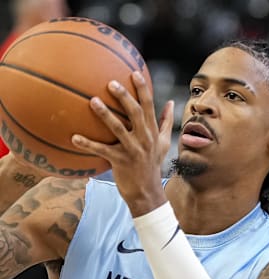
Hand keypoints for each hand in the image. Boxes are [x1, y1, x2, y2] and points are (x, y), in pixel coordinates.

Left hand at [71, 71, 173, 216]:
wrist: (147, 191)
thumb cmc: (153, 164)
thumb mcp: (163, 143)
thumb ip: (166, 122)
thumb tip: (171, 102)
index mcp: (153, 132)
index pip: (150, 106)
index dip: (143, 89)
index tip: (134, 73)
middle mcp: (144, 139)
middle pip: (136, 113)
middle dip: (125, 97)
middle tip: (111, 83)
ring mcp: (133, 150)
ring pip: (118, 129)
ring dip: (105, 115)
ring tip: (92, 101)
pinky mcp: (120, 161)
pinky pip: (102, 150)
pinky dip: (88, 144)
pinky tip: (74, 137)